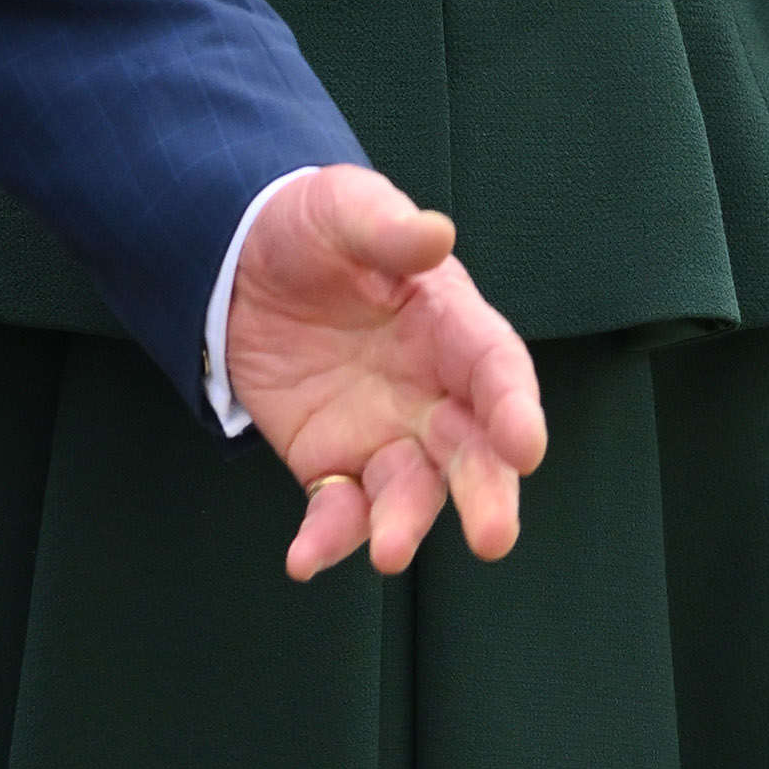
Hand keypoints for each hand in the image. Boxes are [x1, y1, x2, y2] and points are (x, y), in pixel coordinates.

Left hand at [227, 162, 548, 580]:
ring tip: (389, 552)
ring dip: (405, 526)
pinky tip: (305, 559)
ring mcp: (384, 434)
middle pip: (471, 451)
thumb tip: (436, 234)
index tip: (526, 446)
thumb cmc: (315, 227)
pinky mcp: (330, 463)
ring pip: (410, 493)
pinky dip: (327, 540)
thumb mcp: (346, 208)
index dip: (515, 408)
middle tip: (493, 536)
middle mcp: (432, 392)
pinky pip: (336, 511)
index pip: (496, 370)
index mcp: (452, 326)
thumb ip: (389, 227)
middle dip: (487, 493)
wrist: (242, 261)